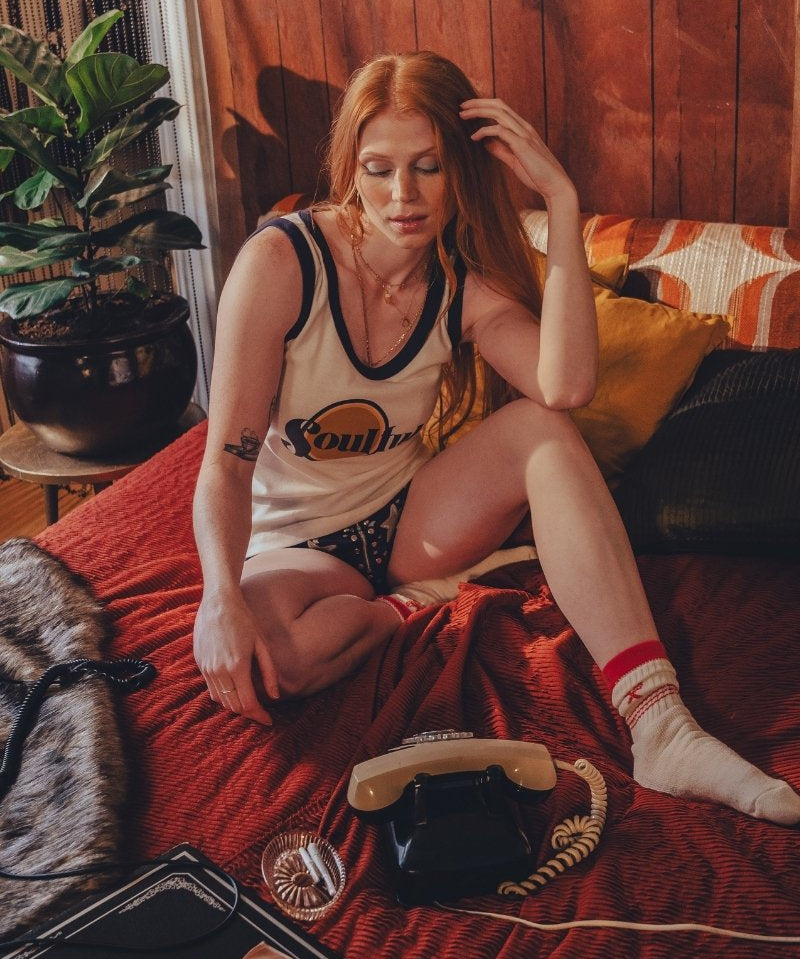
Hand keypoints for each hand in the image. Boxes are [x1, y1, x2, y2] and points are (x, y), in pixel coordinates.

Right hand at [193, 587, 277, 724]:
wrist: (218, 602)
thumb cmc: (244, 620)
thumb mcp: (262, 644)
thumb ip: (269, 672)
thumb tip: (275, 696)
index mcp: (237, 666)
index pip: (247, 703)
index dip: (259, 716)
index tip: (269, 721)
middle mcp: (218, 671)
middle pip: (233, 706)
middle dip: (248, 714)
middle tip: (262, 716)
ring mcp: (206, 668)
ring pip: (220, 700)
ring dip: (235, 707)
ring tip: (250, 706)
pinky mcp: (200, 664)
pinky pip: (211, 689)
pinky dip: (224, 696)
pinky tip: (235, 692)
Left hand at [460, 98, 574, 202]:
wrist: (555, 186)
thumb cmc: (537, 175)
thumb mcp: (514, 160)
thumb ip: (501, 149)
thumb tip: (486, 142)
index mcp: (523, 129)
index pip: (502, 109)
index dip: (484, 105)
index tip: (468, 109)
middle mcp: (524, 127)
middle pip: (498, 105)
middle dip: (478, 103)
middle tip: (460, 106)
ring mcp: (524, 134)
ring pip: (498, 113)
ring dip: (478, 112)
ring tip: (462, 116)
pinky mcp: (522, 144)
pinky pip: (500, 130)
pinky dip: (484, 131)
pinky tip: (474, 138)